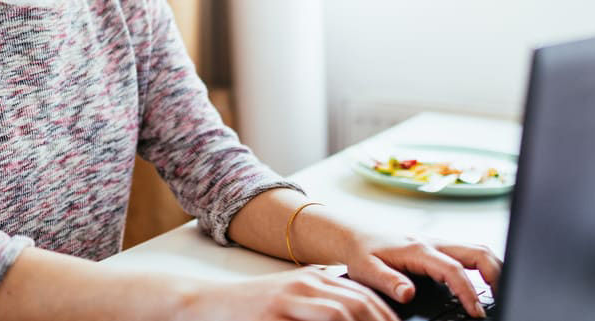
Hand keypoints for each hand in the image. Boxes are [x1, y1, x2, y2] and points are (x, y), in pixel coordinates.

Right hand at [178, 268, 399, 320]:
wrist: (207, 303)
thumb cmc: (252, 305)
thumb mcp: (292, 294)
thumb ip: (323, 300)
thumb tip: (360, 312)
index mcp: (313, 278)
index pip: (363, 294)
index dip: (387, 315)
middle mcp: (304, 285)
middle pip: (358, 304)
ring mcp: (287, 301)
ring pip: (340, 313)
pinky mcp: (272, 318)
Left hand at [342, 235, 501, 317]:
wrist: (356, 236)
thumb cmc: (363, 253)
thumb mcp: (368, 270)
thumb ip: (389, 282)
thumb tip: (408, 293)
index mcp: (419, 250)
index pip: (453, 270)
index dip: (468, 292)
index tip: (476, 312)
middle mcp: (434, 243)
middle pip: (477, 252)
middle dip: (496, 274)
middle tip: (502, 298)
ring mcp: (440, 244)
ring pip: (478, 250)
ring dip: (494, 268)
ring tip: (501, 293)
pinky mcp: (440, 248)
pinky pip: (470, 254)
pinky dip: (485, 267)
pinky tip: (486, 284)